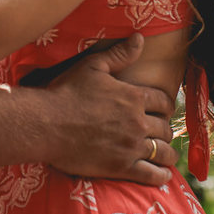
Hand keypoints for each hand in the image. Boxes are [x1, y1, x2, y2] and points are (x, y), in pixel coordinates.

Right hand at [44, 34, 177, 185]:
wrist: (46, 124)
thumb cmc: (66, 92)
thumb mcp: (93, 66)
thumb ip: (120, 54)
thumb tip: (140, 38)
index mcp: (134, 97)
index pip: (163, 102)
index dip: (166, 106)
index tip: (163, 110)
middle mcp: (138, 122)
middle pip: (165, 128)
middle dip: (165, 129)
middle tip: (161, 132)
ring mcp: (131, 146)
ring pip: (163, 152)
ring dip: (167, 152)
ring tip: (165, 154)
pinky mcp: (121, 167)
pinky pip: (152, 174)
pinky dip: (161, 175)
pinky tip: (162, 174)